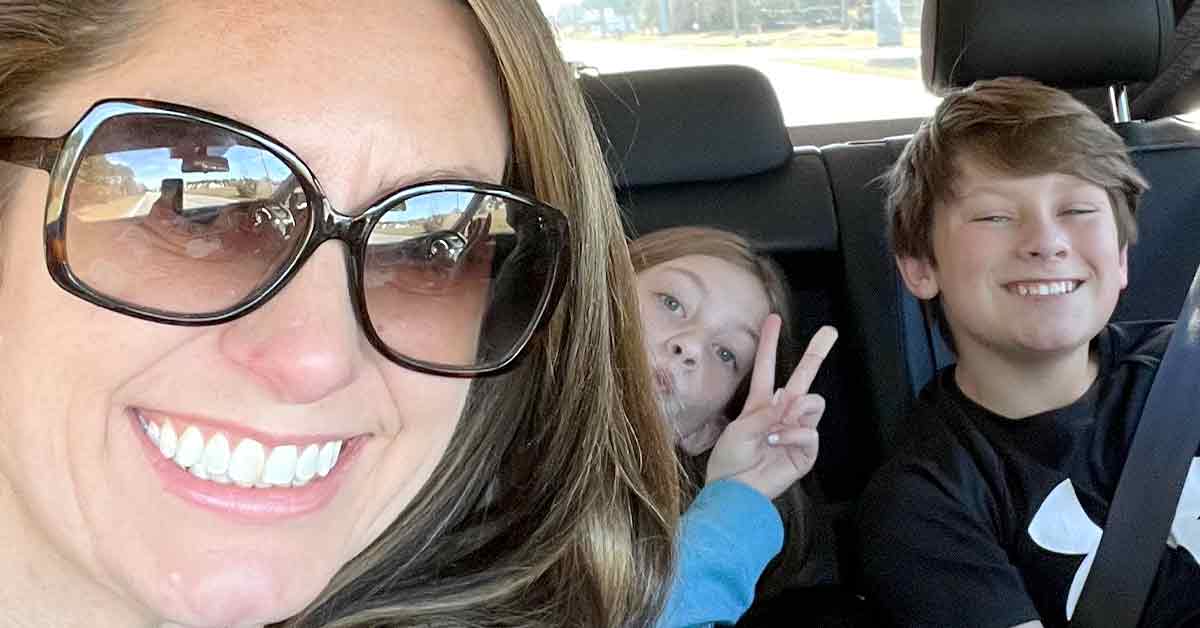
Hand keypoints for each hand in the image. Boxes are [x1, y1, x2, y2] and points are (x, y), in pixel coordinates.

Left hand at [705, 316, 837, 499]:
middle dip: (817, 353)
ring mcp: (795, 430)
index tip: (774, 319)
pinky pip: (811, 430)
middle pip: (804, 377)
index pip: (768, 367)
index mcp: (760, 404)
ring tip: (778, 425)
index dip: (770, 343)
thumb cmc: (730, 461)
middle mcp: (781, 413)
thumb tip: (791, 399)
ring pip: (813, 402)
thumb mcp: (740, 430)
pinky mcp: (806, 450)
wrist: (736, 491)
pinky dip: (794, 434)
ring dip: (797, 409)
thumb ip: (765, 413)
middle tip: (831, 331)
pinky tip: (778, 442)